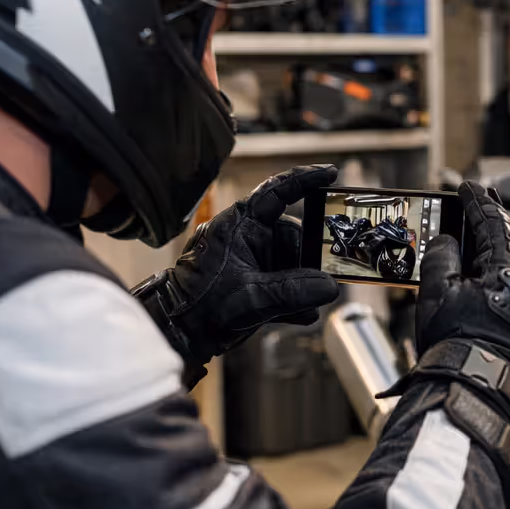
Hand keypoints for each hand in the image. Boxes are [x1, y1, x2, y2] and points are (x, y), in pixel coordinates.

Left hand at [145, 165, 339, 380]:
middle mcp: (246, 237)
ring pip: (291, 264)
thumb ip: (294, 291)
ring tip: (303, 307)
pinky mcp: (253, 281)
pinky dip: (293, 299)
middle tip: (319, 283)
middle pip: (293, 238)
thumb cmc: (200, 306)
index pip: (277, 192)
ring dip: (301, 287)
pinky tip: (299, 314)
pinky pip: (284, 283)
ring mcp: (250, 259)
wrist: (178, 333)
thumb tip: (329, 287)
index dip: (305, 180)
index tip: (331, 175)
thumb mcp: (252, 297)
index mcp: (240, 225)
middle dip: (307, 263)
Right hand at [416, 182, 509, 396]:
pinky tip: (496, 274)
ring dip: (503, 247)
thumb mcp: (438, 292)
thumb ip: (441, 257)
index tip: (468, 187)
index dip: (478, 202)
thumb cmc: (457, 345)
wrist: (477, 391)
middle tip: (482, 200)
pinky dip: (508, 274)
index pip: (494, 223)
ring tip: (486, 234)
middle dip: (495, 220)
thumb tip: (447, 241)